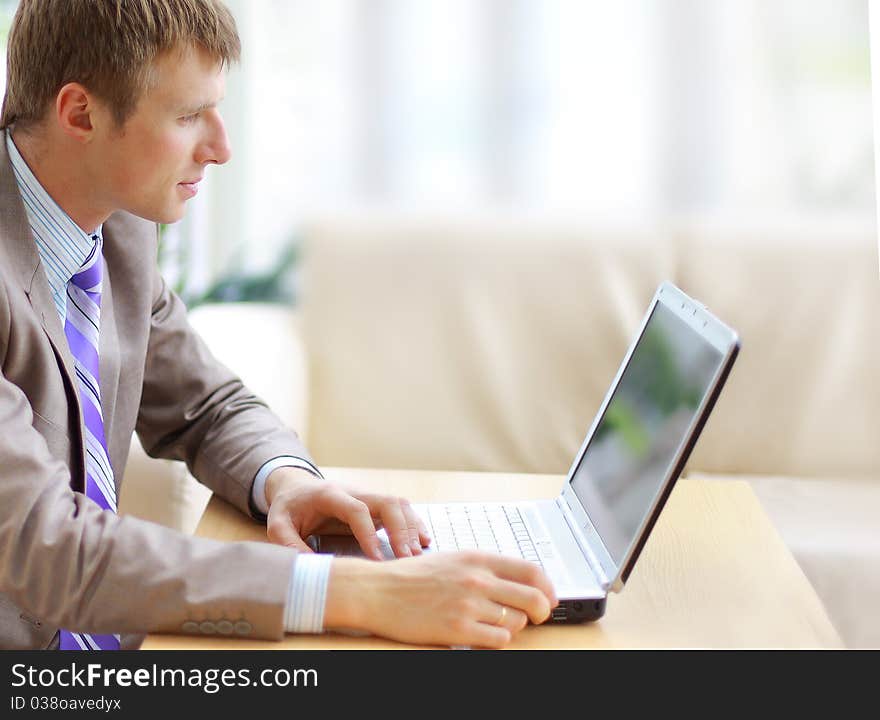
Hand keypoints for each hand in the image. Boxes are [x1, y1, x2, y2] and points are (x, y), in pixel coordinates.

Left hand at [264, 467, 430, 559]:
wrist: (296, 488)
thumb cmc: (289, 508)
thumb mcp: (278, 525)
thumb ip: (289, 544)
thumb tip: (310, 568)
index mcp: (330, 495)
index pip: (356, 509)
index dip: (369, 533)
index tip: (376, 558)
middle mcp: (354, 491)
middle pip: (386, 502)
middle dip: (401, 529)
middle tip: (407, 558)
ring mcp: (367, 496)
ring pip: (398, 504)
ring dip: (411, 527)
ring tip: (417, 554)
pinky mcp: (374, 505)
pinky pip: (400, 509)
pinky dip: (414, 524)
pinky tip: (423, 541)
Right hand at [323, 551, 557, 648]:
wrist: (378, 590)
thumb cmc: (412, 577)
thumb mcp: (453, 559)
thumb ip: (485, 569)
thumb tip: (520, 583)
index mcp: (478, 558)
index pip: (531, 570)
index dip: (548, 587)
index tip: (549, 597)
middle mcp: (477, 579)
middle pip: (533, 598)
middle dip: (541, 611)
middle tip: (536, 617)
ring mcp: (468, 604)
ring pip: (517, 621)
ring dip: (513, 626)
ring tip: (495, 623)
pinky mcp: (458, 628)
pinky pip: (498, 640)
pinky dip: (497, 640)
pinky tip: (482, 634)